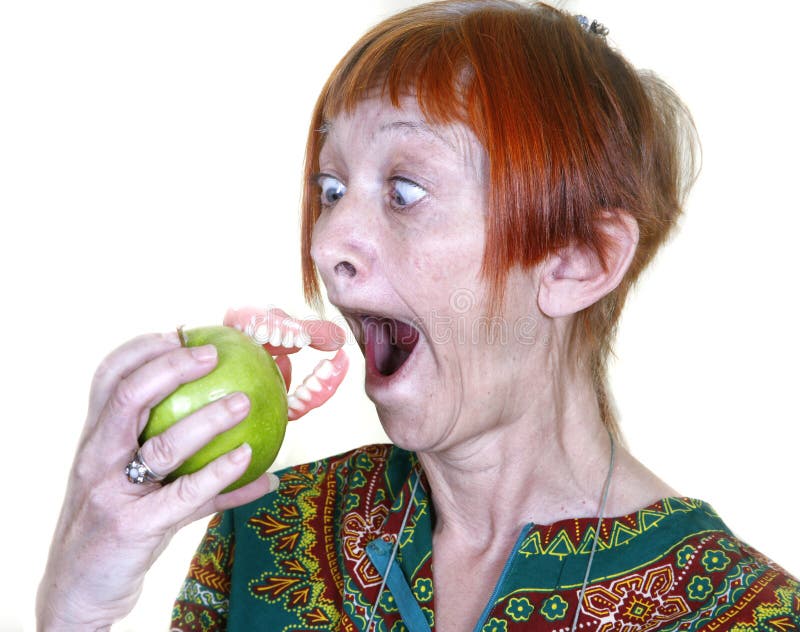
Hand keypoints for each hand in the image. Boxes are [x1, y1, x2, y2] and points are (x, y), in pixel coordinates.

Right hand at [36, 310, 346, 629]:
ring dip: (209, 419)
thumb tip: (254, 443)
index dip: (143, 348)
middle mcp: (97, 459)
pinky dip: (222, 476)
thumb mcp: (137, 484)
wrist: (79, 591)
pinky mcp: (134, 527)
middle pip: (129, 397)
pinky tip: (252, 461)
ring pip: (163, 446)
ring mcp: (112, 493)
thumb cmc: (119, 526)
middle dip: (171, 368)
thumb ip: (184, 461)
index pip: (108, 378)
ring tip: (245, 401)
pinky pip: (186, 495)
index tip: (181, 331)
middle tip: (214, 354)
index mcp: (95, 439)